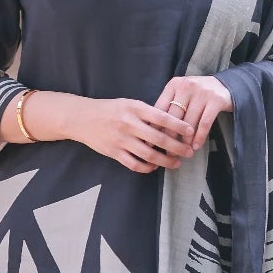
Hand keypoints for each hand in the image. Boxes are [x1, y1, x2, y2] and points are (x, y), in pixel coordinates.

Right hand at [71, 96, 196, 173]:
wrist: (82, 118)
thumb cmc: (110, 110)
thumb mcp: (129, 104)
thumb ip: (147, 113)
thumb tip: (170, 123)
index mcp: (135, 109)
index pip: (162, 117)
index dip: (179, 125)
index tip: (191, 131)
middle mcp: (129, 124)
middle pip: (159, 139)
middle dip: (177, 147)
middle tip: (189, 152)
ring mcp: (121, 140)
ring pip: (149, 154)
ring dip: (166, 161)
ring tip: (176, 163)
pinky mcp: (114, 152)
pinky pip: (134, 164)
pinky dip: (147, 167)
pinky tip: (155, 166)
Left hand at [155, 73, 231, 152]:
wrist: (225, 85)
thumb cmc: (198, 94)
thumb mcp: (181, 94)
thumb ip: (169, 106)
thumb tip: (153, 131)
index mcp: (174, 84)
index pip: (160, 108)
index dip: (154, 127)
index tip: (151, 143)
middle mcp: (187, 86)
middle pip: (173, 117)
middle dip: (170, 137)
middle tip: (168, 152)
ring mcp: (202, 92)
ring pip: (189, 122)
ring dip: (185, 140)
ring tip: (182, 152)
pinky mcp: (216, 100)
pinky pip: (205, 123)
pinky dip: (199, 137)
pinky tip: (196, 146)